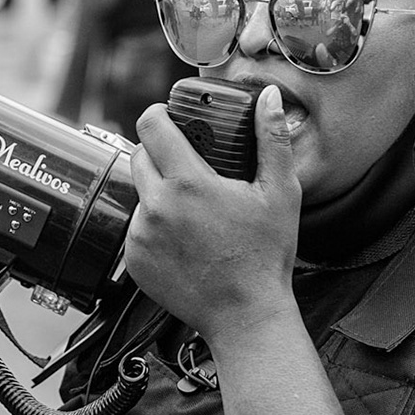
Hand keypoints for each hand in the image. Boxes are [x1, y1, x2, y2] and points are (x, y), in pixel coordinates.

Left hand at [122, 86, 299, 341]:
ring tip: (193, 211)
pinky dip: (154, 226)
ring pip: (139, 193)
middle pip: (139, 156)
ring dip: (158, 192)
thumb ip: (273, 140)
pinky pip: (136, 227)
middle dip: (160, 153)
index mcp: (187, 183)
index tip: (169, 117)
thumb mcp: (281, 193)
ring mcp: (140, 234)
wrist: (246, 316)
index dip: (158, 114)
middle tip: (188, 164)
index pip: (151, 126)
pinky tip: (184, 239)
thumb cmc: (265, 257)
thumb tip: (270, 98)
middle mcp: (155, 206)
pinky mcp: (133, 260)